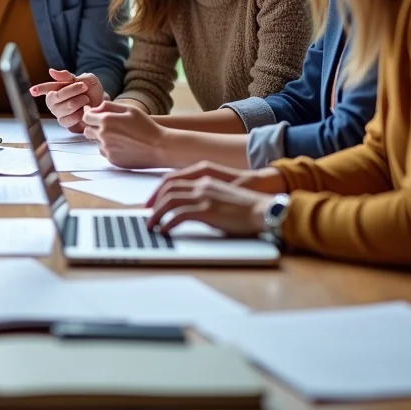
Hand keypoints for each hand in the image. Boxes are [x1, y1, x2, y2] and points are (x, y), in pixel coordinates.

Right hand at [29, 69, 103, 131]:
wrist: (102, 103)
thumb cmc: (91, 90)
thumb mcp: (84, 78)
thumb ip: (68, 76)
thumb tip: (51, 72)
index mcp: (56, 88)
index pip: (46, 87)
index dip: (39, 88)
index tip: (32, 90)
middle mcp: (54, 101)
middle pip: (56, 96)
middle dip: (72, 90)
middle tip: (84, 87)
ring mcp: (58, 112)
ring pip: (63, 108)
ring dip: (78, 102)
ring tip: (86, 100)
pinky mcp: (64, 122)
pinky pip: (67, 119)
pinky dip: (78, 114)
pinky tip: (83, 111)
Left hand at [79, 100, 165, 168]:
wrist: (159, 147)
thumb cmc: (146, 125)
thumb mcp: (129, 109)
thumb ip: (109, 106)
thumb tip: (93, 108)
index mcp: (106, 121)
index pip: (86, 117)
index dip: (90, 116)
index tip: (95, 116)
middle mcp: (103, 135)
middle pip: (87, 131)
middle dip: (94, 128)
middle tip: (107, 126)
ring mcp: (107, 149)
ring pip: (96, 143)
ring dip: (102, 139)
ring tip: (119, 136)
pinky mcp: (112, 160)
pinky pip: (105, 153)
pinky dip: (110, 149)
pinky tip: (123, 145)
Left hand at [145, 162, 287, 234]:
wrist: (264, 210)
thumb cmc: (246, 207)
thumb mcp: (221, 195)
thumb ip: (205, 197)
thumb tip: (189, 209)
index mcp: (204, 178)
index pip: (172, 180)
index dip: (158, 191)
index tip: (150, 202)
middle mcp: (201, 184)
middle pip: (167, 189)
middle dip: (152, 202)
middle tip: (146, 215)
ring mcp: (204, 196)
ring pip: (169, 201)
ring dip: (156, 214)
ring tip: (151, 226)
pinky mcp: (207, 211)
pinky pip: (179, 216)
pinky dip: (168, 223)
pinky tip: (165, 231)